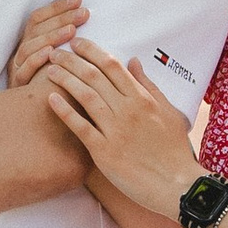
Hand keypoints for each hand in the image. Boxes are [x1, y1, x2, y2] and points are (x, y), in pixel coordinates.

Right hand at [8, 0, 88, 88]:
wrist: (37, 123)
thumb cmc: (58, 91)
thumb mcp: (64, 65)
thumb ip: (72, 46)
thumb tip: (91, 21)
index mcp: (32, 44)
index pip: (42, 18)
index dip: (59, 7)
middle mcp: (21, 53)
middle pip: (37, 28)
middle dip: (60, 18)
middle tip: (83, 13)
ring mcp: (17, 68)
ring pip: (30, 46)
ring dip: (51, 36)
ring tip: (72, 31)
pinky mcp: (16, 86)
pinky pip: (23, 69)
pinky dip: (36, 59)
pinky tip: (50, 53)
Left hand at [39, 39, 200, 207]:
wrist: (177, 185)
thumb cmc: (175, 150)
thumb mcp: (169, 112)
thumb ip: (149, 86)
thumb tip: (134, 61)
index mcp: (143, 98)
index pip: (112, 66)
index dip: (92, 51)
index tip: (77, 43)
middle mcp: (128, 110)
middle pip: (94, 76)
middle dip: (72, 60)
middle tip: (56, 51)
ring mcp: (115, 130)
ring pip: (85, 96)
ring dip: (65, 79)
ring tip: (50, 69)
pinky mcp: (104, 152)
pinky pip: (80, 127)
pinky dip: (64, 111)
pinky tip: (50, 99)